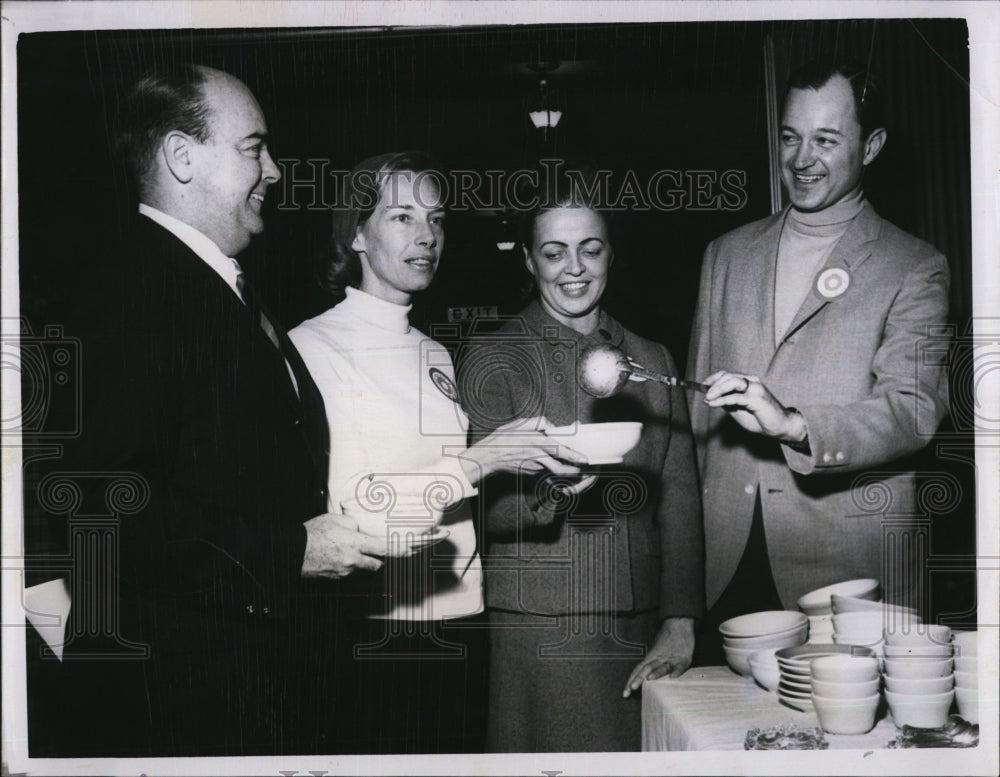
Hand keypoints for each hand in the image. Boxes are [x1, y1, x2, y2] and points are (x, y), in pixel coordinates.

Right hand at [300, 512, 421, 579]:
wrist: (292, 551)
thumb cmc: (313, 533)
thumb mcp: (335, 519)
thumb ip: (353, 524)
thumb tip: (361, 530)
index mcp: (354, 543)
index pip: (383, 549)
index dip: (398, 550)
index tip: (409, 550)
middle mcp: (352, 560)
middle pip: (377, 564)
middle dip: (378, 558)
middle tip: (374, 550)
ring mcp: (345, 571)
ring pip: (363, 569)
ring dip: (362, 562)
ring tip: (348, 552)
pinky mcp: (337, 579)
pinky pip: (350, 573)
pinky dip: (348, 567)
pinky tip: (336, 558)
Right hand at [461, 416, 587, 482]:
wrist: (488, 457)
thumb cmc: (503, 438)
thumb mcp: (520, 423)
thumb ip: (539, 422)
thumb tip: (552, 425)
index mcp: (535, 442)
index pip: (559, 450)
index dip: (573, 456)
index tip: (584, 459)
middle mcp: (536, 456)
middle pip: (559, 468)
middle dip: (574, 470)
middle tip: (584, 469)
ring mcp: (533, 467)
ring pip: (554, 470)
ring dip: (565, 470)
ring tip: (575, 468)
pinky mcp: (530, 472)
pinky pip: (545, 470)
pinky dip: (551, 468)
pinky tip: (552, 464)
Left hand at [623, 617, 694, 697]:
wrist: (678, 624)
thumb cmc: (667, 640)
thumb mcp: (656, 652)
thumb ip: (651, 664)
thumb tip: (644, 678)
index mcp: (651, 658)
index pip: (638, 670)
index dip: (631, 680)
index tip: (625, 693)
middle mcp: (658, 659)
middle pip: (646, 669)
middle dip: (638, 678)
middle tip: (632, 688)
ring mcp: (670, 659)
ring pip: (661, 666)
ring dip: (656, 673)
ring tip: (649, 679)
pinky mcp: (683, 659)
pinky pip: (679, 666)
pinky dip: (676, 671)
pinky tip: (673, 676)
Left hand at [702, 371, 806, 443]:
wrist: (779, 427)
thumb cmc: (759, 418)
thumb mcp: (738, 410)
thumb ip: (727, 402)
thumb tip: (711, 398)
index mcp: (748, 382)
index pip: (728, 375)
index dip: (714, 378)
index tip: (703, 385)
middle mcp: (752, 382)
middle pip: (728, 376)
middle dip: (713, 384)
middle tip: (705, 394)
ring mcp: (755, 389)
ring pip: (732, 382)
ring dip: (717, 389)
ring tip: (708, 398)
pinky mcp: (757, 399)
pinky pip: (736, 397)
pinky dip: (722, 399)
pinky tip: (714, 404)